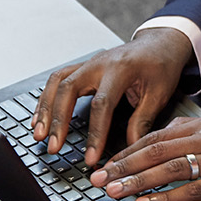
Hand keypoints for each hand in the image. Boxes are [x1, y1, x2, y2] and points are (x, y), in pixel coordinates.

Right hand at [32, 28, 194, 164]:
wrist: (159, 42)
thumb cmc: (161, 65)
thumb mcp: (159, 93)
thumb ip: (143, 121)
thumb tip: (131, 150)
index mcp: (121, 69)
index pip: (102, 104)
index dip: (95, 133)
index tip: (91, 157)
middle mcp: (99, 63)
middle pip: (69, 90)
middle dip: (58, 121)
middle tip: (53, 146)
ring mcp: (88, 63)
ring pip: (57, 83)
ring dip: (46, 109)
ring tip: (39, 135)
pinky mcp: (83, 67)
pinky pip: (58, 80)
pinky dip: (46, 99)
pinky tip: (40, 117)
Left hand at [92, 113, 200, 200]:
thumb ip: (194, 127)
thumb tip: (167, 132)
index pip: (155, 137)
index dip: (127, 151)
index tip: (108, 162)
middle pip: (154, 153)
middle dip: (122, 166)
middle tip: (98, 179)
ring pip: (167, 171)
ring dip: (136, 182)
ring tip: (114, 191)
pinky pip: (190, 191)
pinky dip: (165, 198)